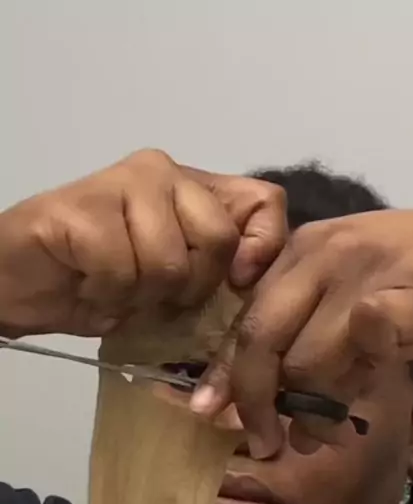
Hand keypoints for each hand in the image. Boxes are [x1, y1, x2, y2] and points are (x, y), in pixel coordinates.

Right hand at [0, 149, 286, 337]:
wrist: (19, 283)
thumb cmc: (96, 283)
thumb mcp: (171, 287)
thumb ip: (214, 275)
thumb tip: (254, 287)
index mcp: (192, 189)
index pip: (264, 203)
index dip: (263, 249)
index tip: (239, 285)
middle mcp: (163, 173)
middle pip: (218, 238)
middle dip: (188, 288)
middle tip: (150, 294)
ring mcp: (123, 183)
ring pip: (170, 262)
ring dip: (140, 296)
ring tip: (113, 287)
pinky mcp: (85, 206)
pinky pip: (123, 270)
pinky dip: (106, 296)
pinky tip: (87, 283)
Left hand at [192, 208, 412, 456]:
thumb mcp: (351, 291)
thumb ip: (311, 331)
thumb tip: (273, 401)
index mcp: (304, 252)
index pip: (247, 317)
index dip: (225, 371)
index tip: (207, 412)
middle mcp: (324, 254)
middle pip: (261, 337)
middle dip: (254, 402)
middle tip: (266, 442)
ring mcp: (365, 273)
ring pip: (307, 360)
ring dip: (312, 411)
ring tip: (327, 433)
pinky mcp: (406, 297)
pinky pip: (363, 342)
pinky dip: (356, 377)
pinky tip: (364, 394)